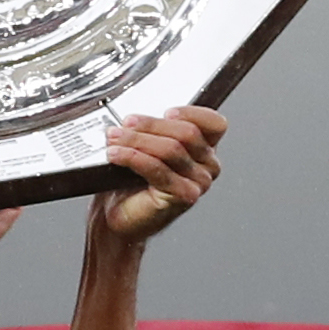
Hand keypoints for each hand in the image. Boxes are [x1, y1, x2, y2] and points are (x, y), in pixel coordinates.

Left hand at [96, 104, 225, 238]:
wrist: (121, 217)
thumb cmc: (132, 184)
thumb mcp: (147, 147)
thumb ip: (153, 131)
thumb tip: (135, 117)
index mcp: (205, 149)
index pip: (214, 124)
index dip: (192, 113)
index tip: (166, 112)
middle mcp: (208, 166)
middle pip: (187, 133)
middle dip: (150, 125)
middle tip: (125, 124)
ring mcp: (199, 183)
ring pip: (171, 149)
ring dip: (137, 140)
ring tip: (114, 139)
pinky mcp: (184, 196)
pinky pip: (158, 169)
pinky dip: (133, 158)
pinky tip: (117, 155)